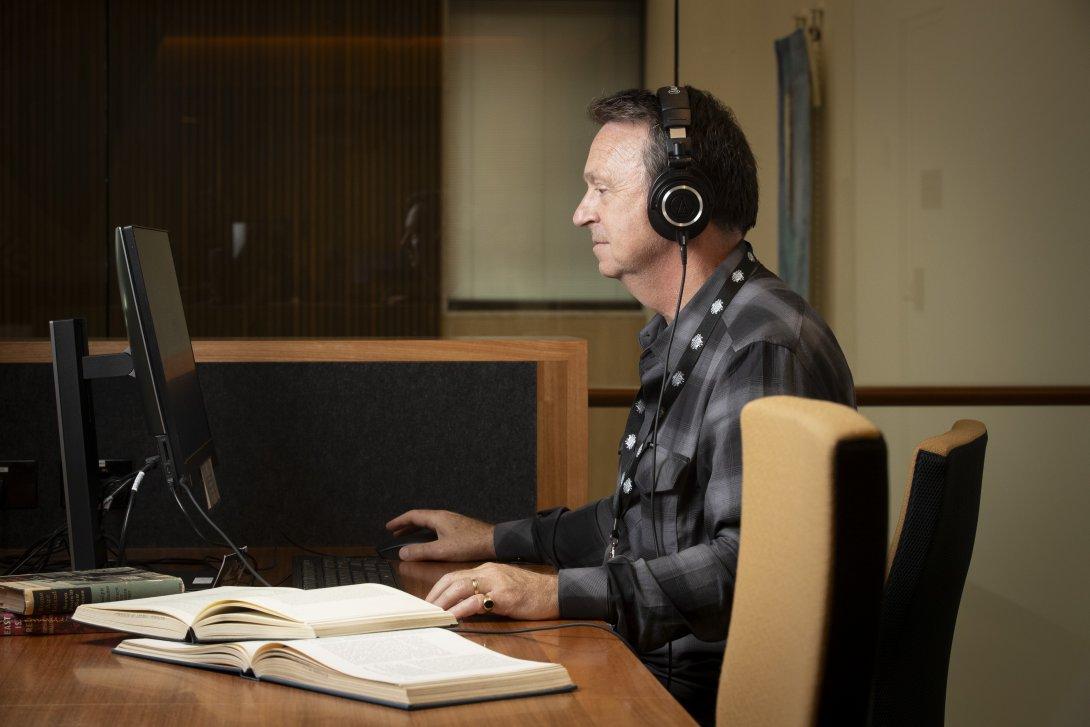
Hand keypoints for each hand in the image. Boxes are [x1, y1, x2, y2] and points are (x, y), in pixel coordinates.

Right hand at [385, 509, 495, 561]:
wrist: (493, 542)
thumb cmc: (470, 544)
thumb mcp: (441, 550)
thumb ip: (421, 551)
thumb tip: (402, 552)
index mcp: (438, 518)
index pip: (413, 516)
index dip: (399, 521)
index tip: (389, 527)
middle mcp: (444, 516)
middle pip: (420, 518)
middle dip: (406, 525)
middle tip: (395, 532)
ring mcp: (451, 521)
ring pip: (428, 522)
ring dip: (416, 529)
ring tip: (407, 537)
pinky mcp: (458, 528)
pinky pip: (436, 527)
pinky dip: (426, 532)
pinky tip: (428, 540)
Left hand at [426, 562, 558, 619]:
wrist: (555, 592)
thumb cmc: (531, 594)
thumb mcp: (504, 589)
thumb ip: (485, 594)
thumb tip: (463, 608)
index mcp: (487, 570)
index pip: (454, 576)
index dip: (438, 589)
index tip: (428, 603)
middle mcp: (489, 572)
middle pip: (453, 580)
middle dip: (435, 596)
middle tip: (424, 612)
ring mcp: (496, 582)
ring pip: (461, 587)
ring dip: (444, 602)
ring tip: (433, 615)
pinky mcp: (505, 595)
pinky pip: (477, 601)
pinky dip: (462, 609)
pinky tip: (454, 618)